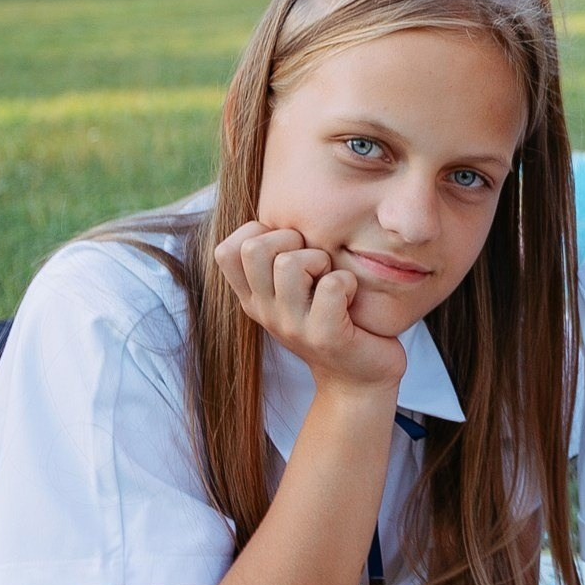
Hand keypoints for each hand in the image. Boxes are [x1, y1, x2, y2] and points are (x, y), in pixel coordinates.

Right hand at [214, 219, 404, 393]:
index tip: (288, 248)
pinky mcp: (326, 336)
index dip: (259, 233)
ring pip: (289, 264)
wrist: (358, 378)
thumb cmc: (332, 318)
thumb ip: (279, 257)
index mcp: (253, 297)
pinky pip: (333, 286)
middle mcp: (264, 312)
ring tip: (332, 280)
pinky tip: (352, 299)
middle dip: (291, 240)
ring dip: (320, 260)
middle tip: (315, 262)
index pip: (226, 250)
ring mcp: (292, 326)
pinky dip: (348, 283)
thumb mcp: (295, 289)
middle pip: (254, 249)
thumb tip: (280, 206)